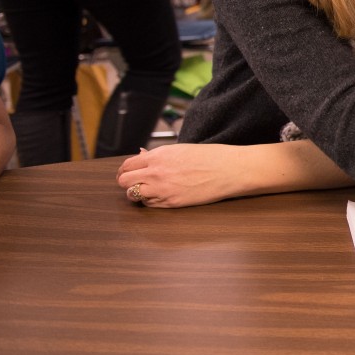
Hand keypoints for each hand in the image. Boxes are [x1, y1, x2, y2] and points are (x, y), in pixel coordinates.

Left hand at [117, 144, 246, 207]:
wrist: (230, 170)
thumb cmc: (211, 157)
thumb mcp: (182, 149)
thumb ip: (158, 155)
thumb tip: (141, 155)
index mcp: (159, 156)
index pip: (127, 164)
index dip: (126, 169)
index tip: (129, 172)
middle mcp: (156, 172)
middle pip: (124, 181)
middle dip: (127, 181)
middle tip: (134, 182)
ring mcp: (162, 189)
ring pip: (132, 195)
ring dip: (137, 193)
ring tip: (147, 190)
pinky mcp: (172, 202)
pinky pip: (149, 204)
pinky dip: (150, 201)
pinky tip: (159, 195)